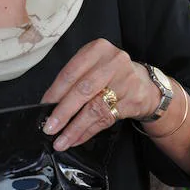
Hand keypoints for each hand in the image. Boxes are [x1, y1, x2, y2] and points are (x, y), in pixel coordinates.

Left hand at [40, 39, 160, 149]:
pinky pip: (105, 119)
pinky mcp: (133, 101)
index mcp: (98, 49)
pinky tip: (76, 138)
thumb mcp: (93, 66)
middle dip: (63, 112)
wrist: (145, 84)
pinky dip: (88, 131)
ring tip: (61, 140)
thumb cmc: (111, 74)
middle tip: (50, 127)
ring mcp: (126, 81)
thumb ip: (74, 80)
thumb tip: (50, 104)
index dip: (55, 92)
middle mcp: (113, 62)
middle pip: (83, 90)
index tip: (43, 106)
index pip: (71, 72)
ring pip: (94, 108)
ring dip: (75, 128)